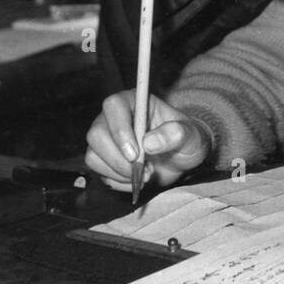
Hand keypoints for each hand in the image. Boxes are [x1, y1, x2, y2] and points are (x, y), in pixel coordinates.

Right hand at [85, 90, 210, 191]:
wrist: (182, 158)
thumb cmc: (186, 139)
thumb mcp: (191, 135)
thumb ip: (176, 134)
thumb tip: (149, 143)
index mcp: (134, 102)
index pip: (113, 106)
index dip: (119, 130)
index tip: (135, 154)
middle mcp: (114, 118)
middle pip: (96, 135)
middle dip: (118, 159)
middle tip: (145, 170)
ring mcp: (106, 139)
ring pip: (93, 156)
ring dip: (120, 173)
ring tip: (146, 175)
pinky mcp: (104, 160)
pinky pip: (100, 174)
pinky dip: (120, 182)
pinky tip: (138, 180)